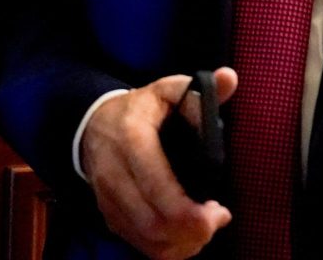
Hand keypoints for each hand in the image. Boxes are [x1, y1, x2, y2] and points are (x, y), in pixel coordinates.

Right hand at [80, 67, 237, 259]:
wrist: (94, 124)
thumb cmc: (141, 108)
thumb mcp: (168, 90)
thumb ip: (201, 90)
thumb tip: (228, 79)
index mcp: (132, 138)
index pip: (155, 184)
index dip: (187, 209)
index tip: (218, 211)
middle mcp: (114, 173)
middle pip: (151, 221)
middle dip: (191, 231)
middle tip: (217, 219)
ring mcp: (108, 198)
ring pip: (145, 238)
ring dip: (181, 243)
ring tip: (207, 227)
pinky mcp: (109, 215)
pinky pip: (138, 244)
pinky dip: (167, 249)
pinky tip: (188, 237)